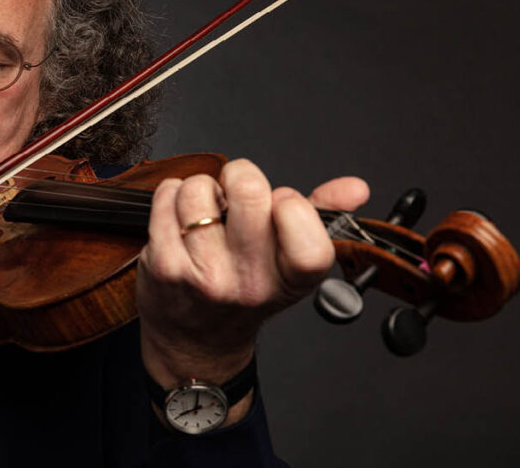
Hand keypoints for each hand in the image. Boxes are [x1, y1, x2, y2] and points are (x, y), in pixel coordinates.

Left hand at [137, 158, 368, 420]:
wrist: (196, 342)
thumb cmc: (244, 291)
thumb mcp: (291, 262)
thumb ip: (323, 216)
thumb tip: (354, 188)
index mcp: (292, 278)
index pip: (306, 230)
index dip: (292, 203)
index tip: (279, 203)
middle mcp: (250, 281)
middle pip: (248, 192)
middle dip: (240, 176)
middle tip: (236, 194)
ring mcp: (204, 275)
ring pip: (198, 189)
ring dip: (199, 189)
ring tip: (206, 213)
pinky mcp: (165, 266)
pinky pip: (166, 198)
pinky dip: (171, 196)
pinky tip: (180, 219)